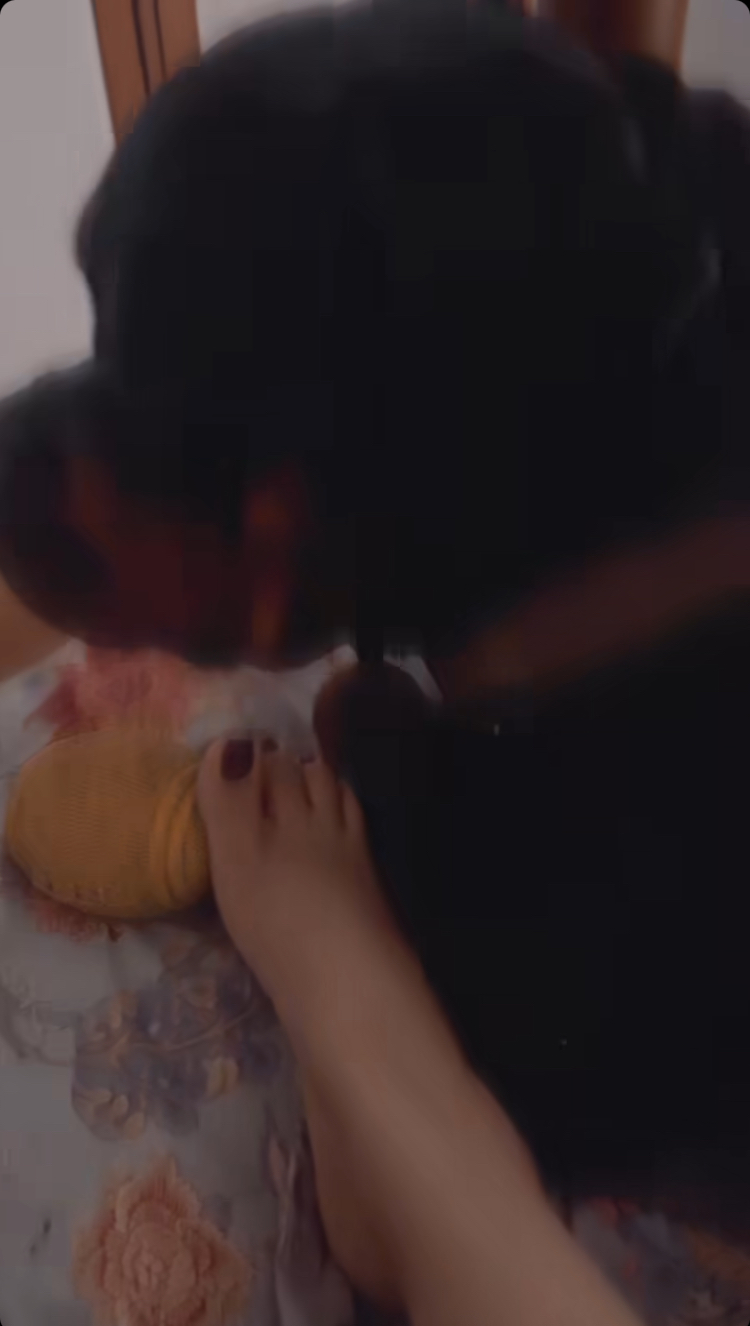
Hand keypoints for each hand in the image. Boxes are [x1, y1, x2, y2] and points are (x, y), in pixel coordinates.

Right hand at [197, 740, 400, 1013]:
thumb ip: (231, 799)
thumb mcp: (237, 857)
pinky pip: (356, 838)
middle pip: (313, 779)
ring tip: (305, 789)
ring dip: (322, 787)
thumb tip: (231, 741)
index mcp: (290, 815)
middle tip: (270, 762)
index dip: (257, 753)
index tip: (240, 749)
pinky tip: (335, 837)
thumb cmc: (279, 919)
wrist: (349, 983)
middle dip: (292, 764)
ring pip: (339, 804)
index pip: (274, 766)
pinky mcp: (370, 890)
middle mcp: (326, 825)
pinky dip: (343, 822)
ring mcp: (354, 857)